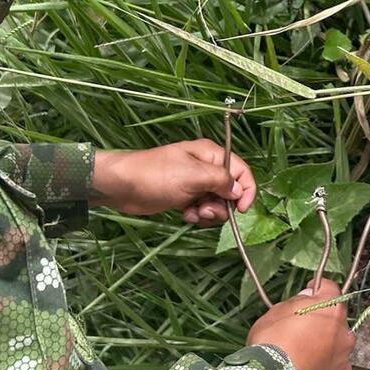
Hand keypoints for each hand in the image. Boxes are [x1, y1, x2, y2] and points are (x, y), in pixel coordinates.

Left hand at [91, 141, 256, 222]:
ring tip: (193, 213)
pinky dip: (197, 215)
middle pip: (230, 190)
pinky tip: (184, 215)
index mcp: (211, 155)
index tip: (242, 209)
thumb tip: (239, 190)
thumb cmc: (157, 175)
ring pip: (216, 202)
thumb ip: (221, 181)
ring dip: (209, 212)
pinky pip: (201, 208)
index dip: (246, 190)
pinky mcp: (184, 197)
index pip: (241, 171)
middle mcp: (206, 168)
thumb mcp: (193, 176)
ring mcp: (195, 183)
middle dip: (222, 205)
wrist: (123, 186)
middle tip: (206, 211)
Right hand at [247, 279, 352, 369]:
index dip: (317, 290)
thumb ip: (297, 303)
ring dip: (323, 352)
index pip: (330, 289)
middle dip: (321, 326)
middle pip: (335, 324)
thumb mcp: (275, 313)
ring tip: (299, 361)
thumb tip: (307, 298)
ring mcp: (343, 364)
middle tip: (299, 333)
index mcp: (331, 311)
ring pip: (335, 351)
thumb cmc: (270, 345)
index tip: (308, 293)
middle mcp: (344, 336)